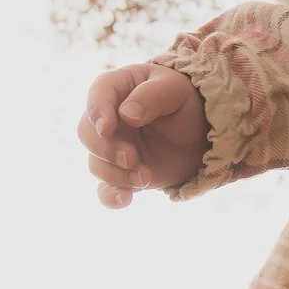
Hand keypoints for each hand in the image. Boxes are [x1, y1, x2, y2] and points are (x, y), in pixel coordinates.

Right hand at [78, 62, 207, 207]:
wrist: (200, 131)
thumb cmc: (184, 101)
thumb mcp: (175, 90)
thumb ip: (151, 97)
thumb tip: (127, 115)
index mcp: (117, 89)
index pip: (98, 94)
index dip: (98, 112)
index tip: (107, 129)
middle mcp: (108, 119)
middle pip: (88, 133)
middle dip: (107, 149)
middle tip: (132, 158)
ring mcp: (112, 147)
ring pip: (96, 163)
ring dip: (116, 174)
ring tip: (145, 177)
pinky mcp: (121, 172)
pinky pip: (105, 189)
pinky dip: (111, 196)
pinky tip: (125, 199)